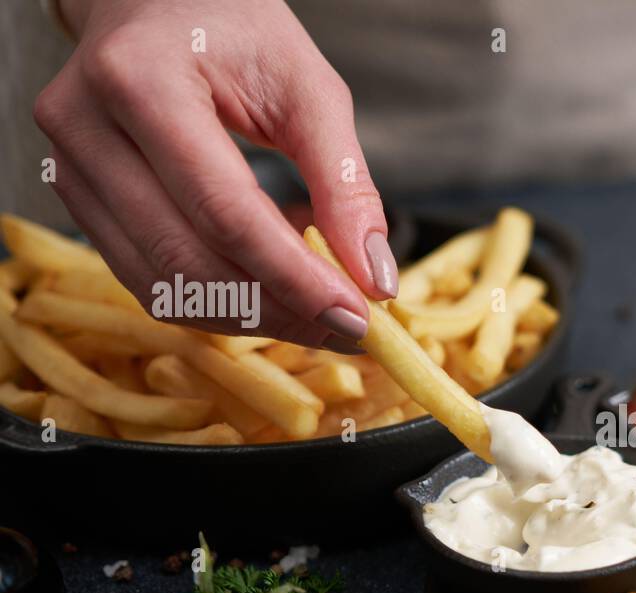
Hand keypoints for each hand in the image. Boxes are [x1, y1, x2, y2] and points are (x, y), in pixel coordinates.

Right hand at [34, 0, 396, 351]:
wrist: (157, 5)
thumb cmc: (235, 32)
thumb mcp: (310, 89)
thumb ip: (346, 183)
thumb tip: (376, 279)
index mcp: (141, 79)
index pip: (224, 210)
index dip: (294, 278)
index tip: (356, 317)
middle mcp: (86, 125)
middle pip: (188, 258)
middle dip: (279, 308)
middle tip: (348, 327)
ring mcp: (69, 168)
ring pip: (165, 284)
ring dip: (251, 315)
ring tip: (317, 308)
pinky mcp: (76, 201)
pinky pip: (150, 280)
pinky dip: (218, 301)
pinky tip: (270, 288)